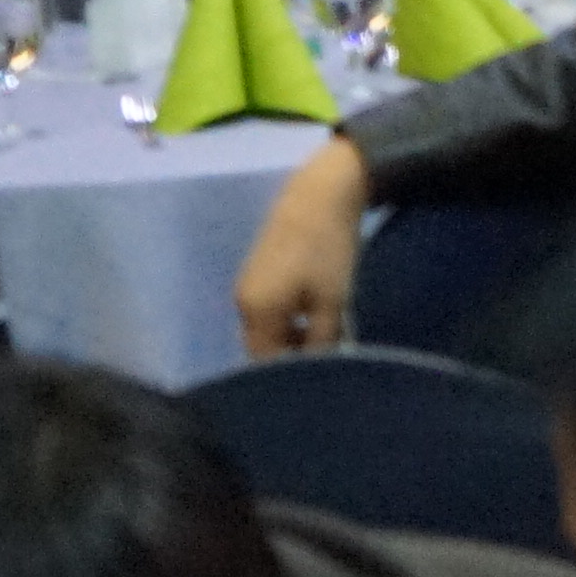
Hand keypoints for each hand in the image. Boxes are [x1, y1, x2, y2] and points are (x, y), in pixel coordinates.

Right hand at [232, 140, 370, 355]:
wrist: (318, 196)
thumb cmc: (327, 250)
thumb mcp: (332, 300)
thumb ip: (322, 340)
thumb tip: (320, 369)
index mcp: (256, 311)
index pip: (265, 361)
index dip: (291, 376)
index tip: (322, 380)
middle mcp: (243, 302)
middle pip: (263, 346)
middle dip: (291, 357)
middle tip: (328, 362)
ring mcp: (247, 286)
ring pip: (267, 328)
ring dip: (291, 338)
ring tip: (326, 339)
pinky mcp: (257, 273)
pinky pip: (269, 310)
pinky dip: (288, 320)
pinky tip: (315, 317)